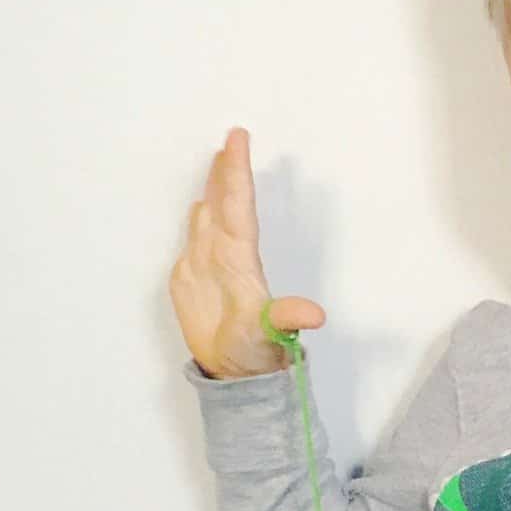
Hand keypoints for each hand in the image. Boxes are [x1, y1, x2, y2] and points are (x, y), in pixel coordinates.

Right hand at [169, 128, 325, 376]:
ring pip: (213, 217)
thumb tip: (316, 316)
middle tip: (233, 137)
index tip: (239, 142)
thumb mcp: (271, 337)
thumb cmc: (255, 353)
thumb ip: (288, 319)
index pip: (239, 209)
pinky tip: (199, 204)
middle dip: (229, 172)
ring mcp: (210, 265)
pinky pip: (195, 238)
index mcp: (242, 262)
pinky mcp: (193, 278)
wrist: (235, 373)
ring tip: (217, 159)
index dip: (238, 176)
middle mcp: (228, 256)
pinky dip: (197, 218)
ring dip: (215, 188)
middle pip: (228, 205)